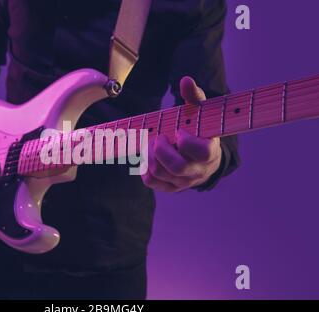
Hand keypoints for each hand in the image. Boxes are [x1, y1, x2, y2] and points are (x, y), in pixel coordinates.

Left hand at [141, 76, 221, 192]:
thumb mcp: (200, 113)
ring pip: (161, 174)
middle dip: (162, 150)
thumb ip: (194, 97)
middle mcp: (198, 171)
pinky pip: (152, 183)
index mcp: (210, 153)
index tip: (179, 131)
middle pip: (177, 167)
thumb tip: (186, 80)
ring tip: (152, 144)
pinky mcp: (171, 187)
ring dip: (150, 157)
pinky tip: (149, 156)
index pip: (201, 152)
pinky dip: (145, 169)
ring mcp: (183, 182)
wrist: (204, 158)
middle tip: (159, 138)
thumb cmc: (200, 131)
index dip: (187, 141)